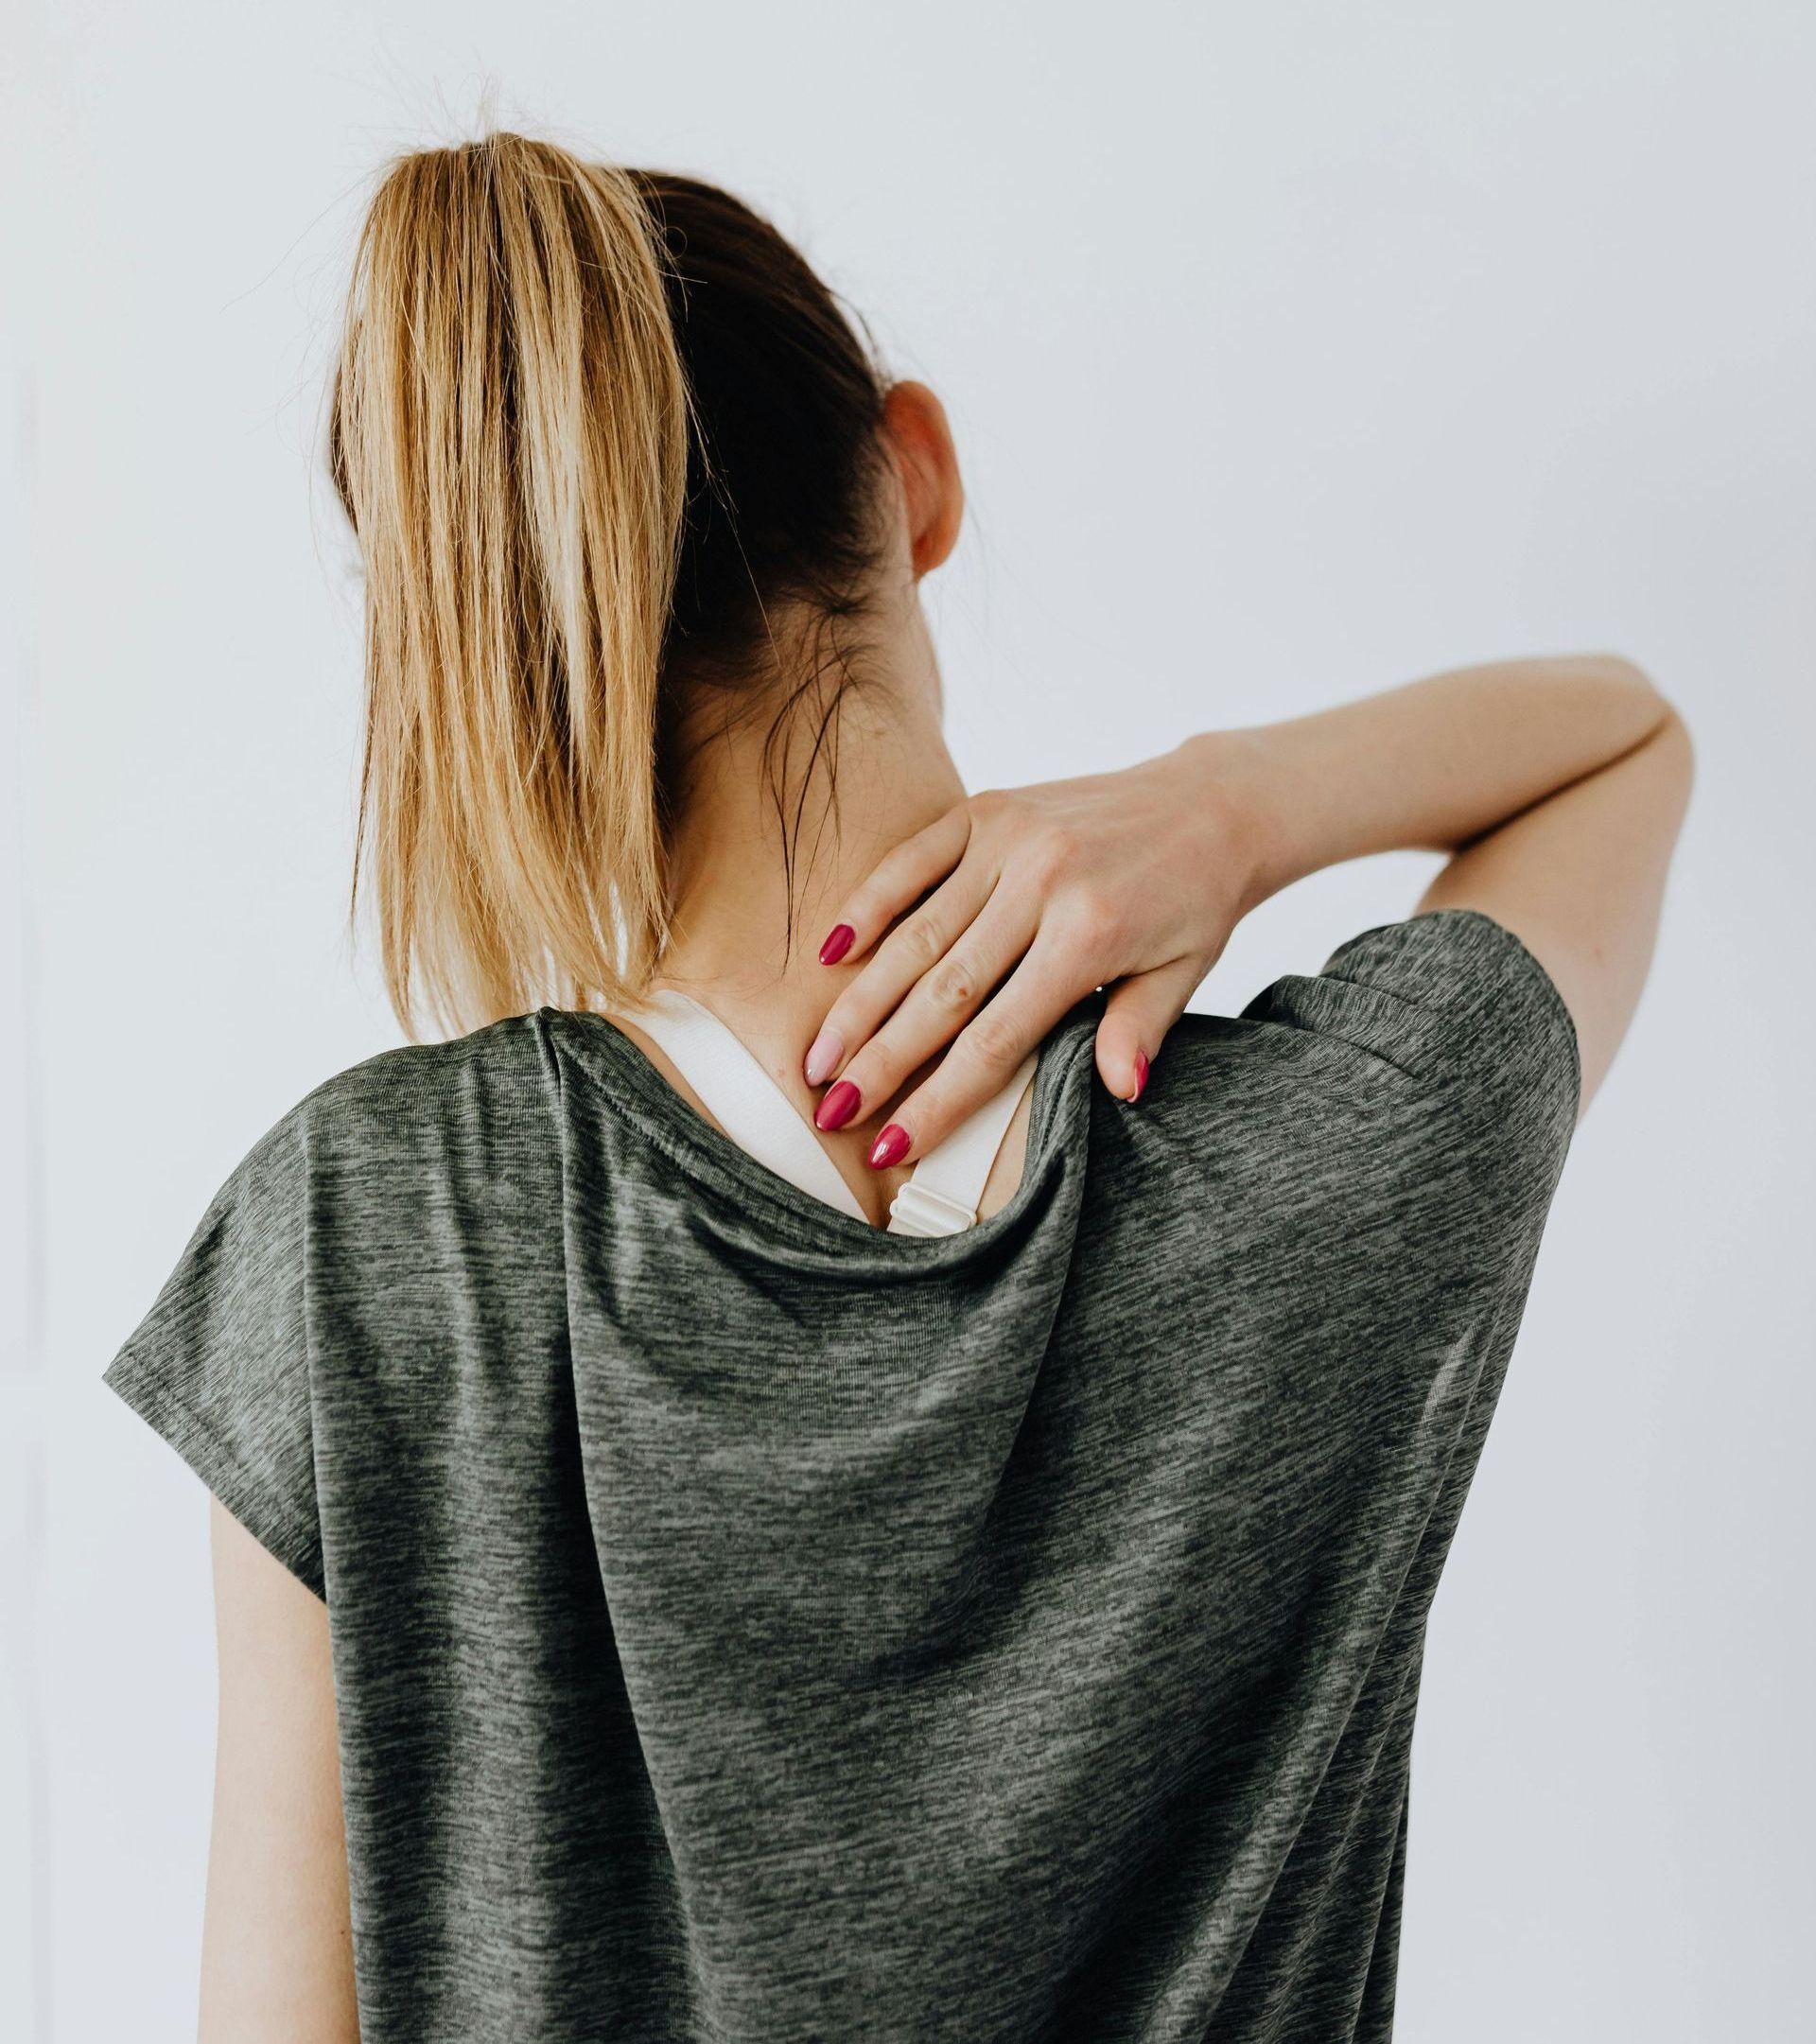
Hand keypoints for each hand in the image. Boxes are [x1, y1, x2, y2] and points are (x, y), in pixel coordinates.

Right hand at [801, 737, 1263, 1165]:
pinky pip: (912, 861)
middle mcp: (1041, 884)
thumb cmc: (1194, 902)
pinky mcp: (988, 809)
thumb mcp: (1183, 974)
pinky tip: (829, 954)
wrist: (1212, 804)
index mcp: (1090, 936)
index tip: (891, 1144)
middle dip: (880, 1060)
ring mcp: (1009, 841)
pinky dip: (868, 905)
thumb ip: (1139, 1031)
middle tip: (829, 1111)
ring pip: (916, 935)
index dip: (939, 1098)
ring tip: (818, 1057)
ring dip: (860, 1001)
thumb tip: (1118, 1092)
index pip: (997, 1039)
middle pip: (941, 992)